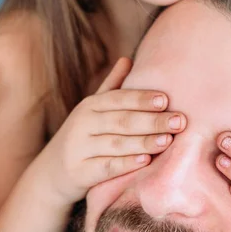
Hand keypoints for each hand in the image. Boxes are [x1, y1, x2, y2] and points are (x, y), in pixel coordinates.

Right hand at [36, 57, 186, 204]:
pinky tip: (145, 161)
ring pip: (115, 143)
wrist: (51, 172)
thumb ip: (111, 87)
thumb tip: (127, 58)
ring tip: (167, 140)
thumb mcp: (92, 110)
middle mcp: (83, 124)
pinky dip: (126, 164)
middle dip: (152, 120)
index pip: (118, 99)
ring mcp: (79, 148)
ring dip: (143, 141)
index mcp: (90, 106)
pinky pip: (106, 167)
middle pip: (121, 120)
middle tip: (179, 121)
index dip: (141, 98)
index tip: (166, 99)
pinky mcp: (80, 172)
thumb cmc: (82, 137)